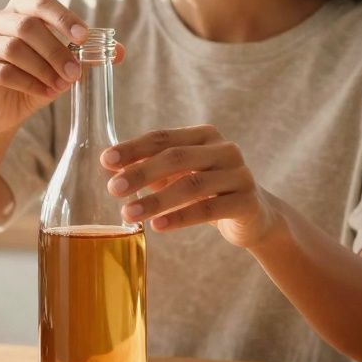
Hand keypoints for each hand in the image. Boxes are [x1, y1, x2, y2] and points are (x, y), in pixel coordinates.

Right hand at [0, 0, 123, 134]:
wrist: (5, 110)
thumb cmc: (36, 78)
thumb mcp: (64, 66)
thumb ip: (88, 56)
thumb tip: (120, 52)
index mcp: (20, 10)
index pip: (42, 4)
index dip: (64, 18)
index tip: (84, 38)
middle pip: (27, 26)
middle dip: (56, 50)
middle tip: (75, 72)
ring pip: (14, 48)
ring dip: (43, 69)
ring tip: (60, 86)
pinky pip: (3, 72)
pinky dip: (28, 83)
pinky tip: (43, 93)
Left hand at [101, 125, 280, 248]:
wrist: (255, 216)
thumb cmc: (208, 191)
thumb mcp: (180, 176)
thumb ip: (150, 168)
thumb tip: (108, 167)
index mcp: (205, 136)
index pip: (163, 137)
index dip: (133, 148)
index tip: (106, 161)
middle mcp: (225, 150)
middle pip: (176, 157)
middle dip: (141, 173)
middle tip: (112, 189)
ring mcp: (239, 175)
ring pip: (192, 185)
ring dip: (156, 200)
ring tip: (128, 213)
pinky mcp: (247, 202)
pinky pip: (209, 210)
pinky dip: (180, 218)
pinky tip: (157, 226)